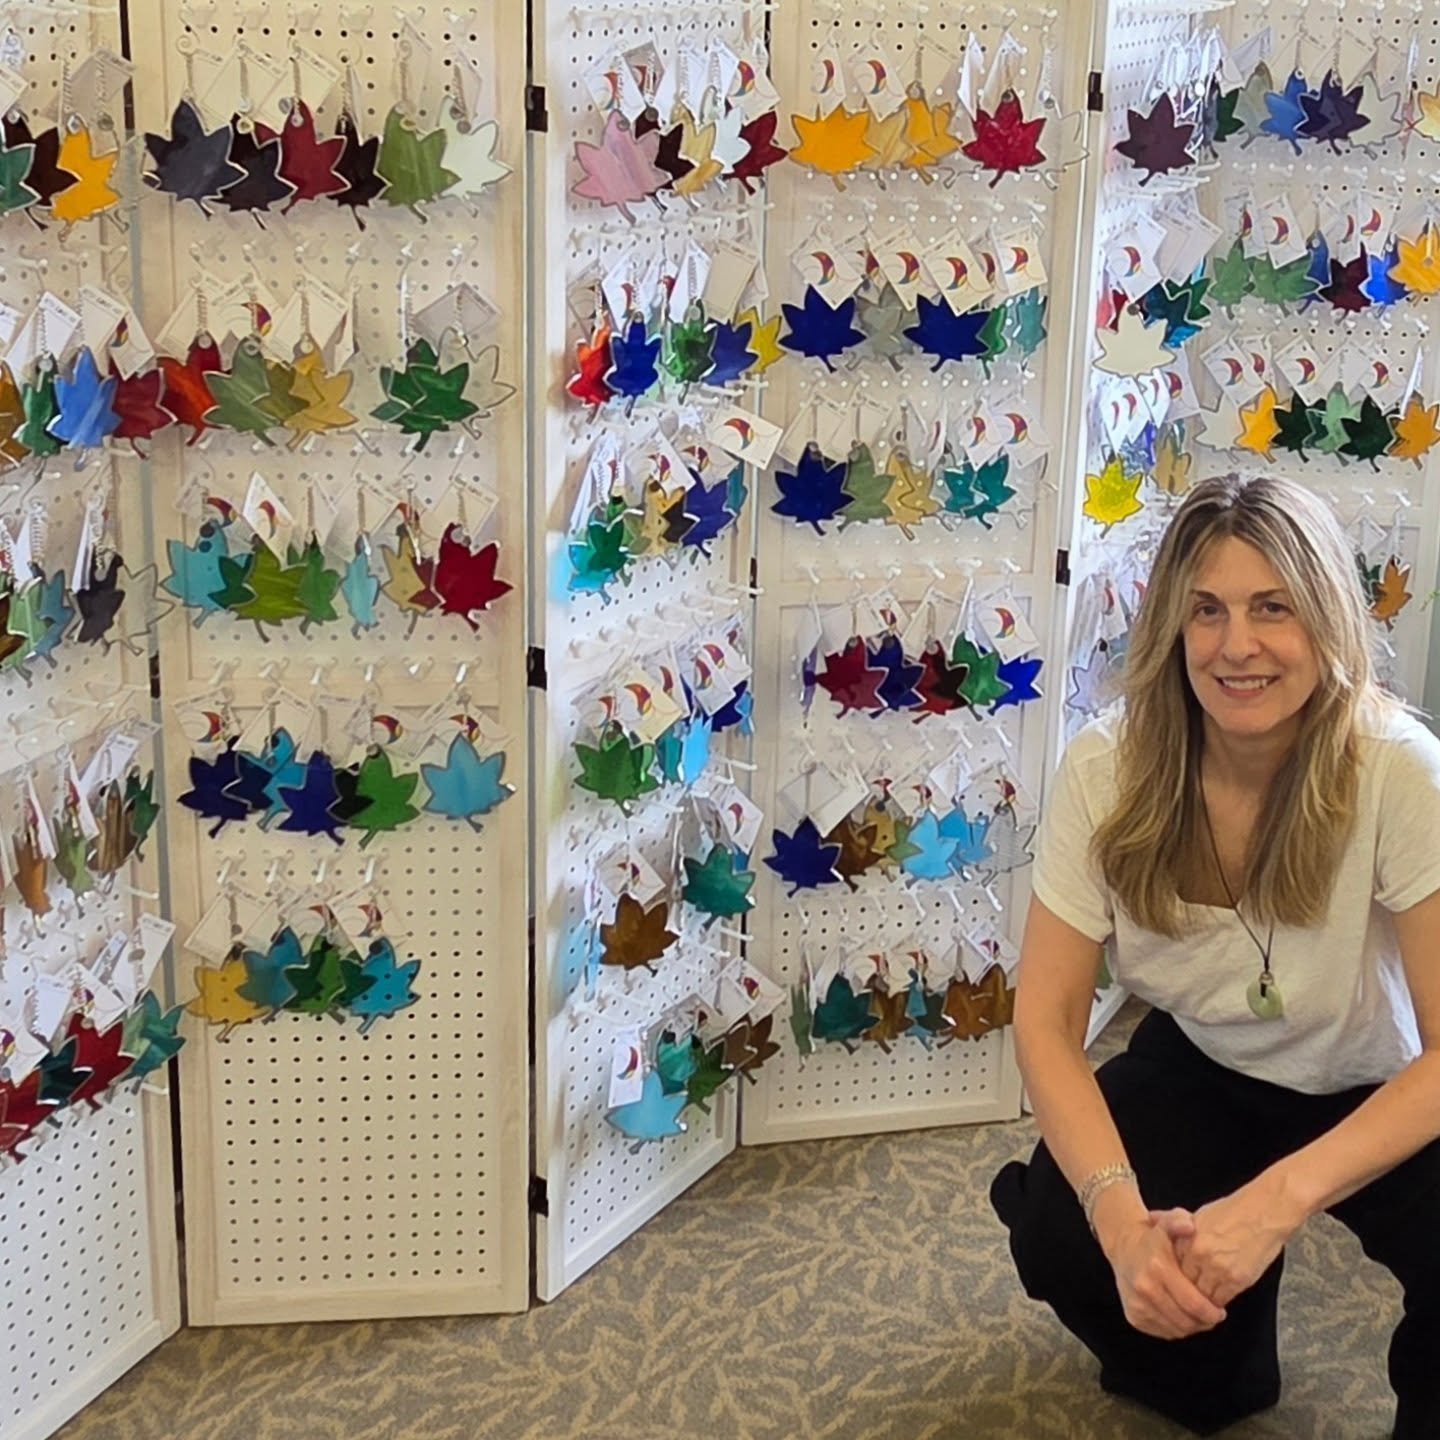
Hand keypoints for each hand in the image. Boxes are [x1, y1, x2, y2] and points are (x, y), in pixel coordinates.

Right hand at [1103, 1209, 1227, 1340]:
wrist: (1123, 1246)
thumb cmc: (1153, 1238)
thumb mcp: (1167, 1222)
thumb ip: (1180, 1221)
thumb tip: (1190, 1226)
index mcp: (1158, 1268)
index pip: (1193, 1303)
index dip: (1212, 1312)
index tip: (1221, 1311)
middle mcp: (1145, 1289)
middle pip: (1186, 1321)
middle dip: (1204, 1322)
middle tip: (1213, 1316)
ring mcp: (1137, 1305)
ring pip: (1175, 1330)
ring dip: (1192, 1327)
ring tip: (1199, 1317)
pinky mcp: (1133, 1316)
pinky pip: (1163, 1332)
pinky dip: (1176, 1329)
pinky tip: (1182, 1317)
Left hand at [1154, 1175, 1303, 1308]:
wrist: (1264, 1212)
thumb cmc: (1233, 1211)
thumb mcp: (1199, 1214)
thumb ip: (1175, 1224)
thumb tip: (1151, 1218)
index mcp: (1186, 1237)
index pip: (1171, 1266)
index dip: (1172, 1277)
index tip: (1173, 1283)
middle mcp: (1198, 1253)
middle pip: (1183, 1283)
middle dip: (1184, 1292)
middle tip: (1185, 1300)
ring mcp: (1217, 1267)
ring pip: (1201, 1296)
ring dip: (1201, 1302)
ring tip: (1201, 1306)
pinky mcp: (1236, 1279)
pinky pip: (1220, 1300)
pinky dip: (1218, 1304)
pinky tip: (1217, 1303)